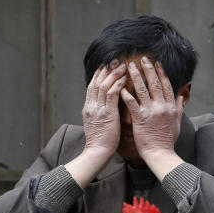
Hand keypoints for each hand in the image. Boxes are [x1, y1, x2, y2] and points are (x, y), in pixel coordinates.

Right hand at [65, 62, 126, 186]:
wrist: (97, 153)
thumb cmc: (101, 142)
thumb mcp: (97, 124)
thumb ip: (100, 113)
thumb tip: (107, 106)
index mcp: (88, 108)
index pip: (92, 86)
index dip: (99, 75)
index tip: (106, 66)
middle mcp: (91, 106)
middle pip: (97, 82)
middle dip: (106, 70)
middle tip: (115, 60)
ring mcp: (98, 109)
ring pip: (104, 85)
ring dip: (114, 74)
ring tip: (123, 65)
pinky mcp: (107, 113)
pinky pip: (112, 94)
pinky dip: (118, 84)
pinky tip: (125, 78)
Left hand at [119, 57, 183, 178]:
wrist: (160, 154)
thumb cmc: (167, 140)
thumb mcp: (177, 123)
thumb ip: (179, 108)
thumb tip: (182, 96)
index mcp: (170, 107)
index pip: (166, 85)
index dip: (161, 72)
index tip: (156, 63)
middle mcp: (161, 106)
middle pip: (154, 83)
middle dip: (148, 69)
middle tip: (142, 59)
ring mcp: (150, 112)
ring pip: (142, 90)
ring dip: (136, 76)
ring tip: (129, 67)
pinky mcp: (140, 119)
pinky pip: (132, 103)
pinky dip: (126, 94)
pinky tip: (120, 86)